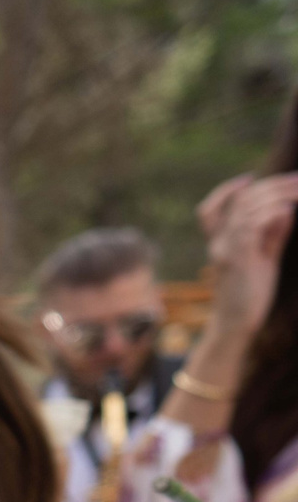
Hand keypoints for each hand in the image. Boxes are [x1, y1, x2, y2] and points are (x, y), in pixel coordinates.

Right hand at [197, 172, 297, 347]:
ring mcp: (225, 249)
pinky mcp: (237, 258)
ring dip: (277, 195)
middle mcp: (218, 243)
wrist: (236, 324)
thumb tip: (286, 208)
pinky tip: (288, 210)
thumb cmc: (250, 293)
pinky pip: (251, 226)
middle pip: (240, 201)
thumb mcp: (264, 258)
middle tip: (297, 181)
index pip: (211, 210)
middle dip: (271, 185)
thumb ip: (273, 234)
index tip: (249, 177)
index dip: (226, 191)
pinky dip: (271, 213)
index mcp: (221, 242)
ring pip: (247, 208)